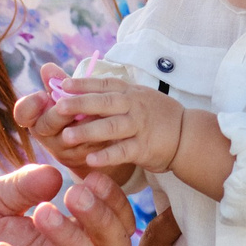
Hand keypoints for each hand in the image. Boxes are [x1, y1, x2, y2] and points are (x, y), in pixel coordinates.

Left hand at [26, 75, 181, 173]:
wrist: (187, 135)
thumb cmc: (156, 115)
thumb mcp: (137, 97)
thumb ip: (113, 96)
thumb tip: (80, 93)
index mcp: (129, 92)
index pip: (103, 84)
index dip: (82, 84)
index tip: (62, 84)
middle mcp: (133, 106)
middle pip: (103, 103)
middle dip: (80, 104)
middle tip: (58, 108)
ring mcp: (139, 126)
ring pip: (111, 127)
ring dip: (88, 131)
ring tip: (66, 137)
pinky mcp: (144, 148)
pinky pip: (123, 152)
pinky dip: (107, 156)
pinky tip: (90, 161)